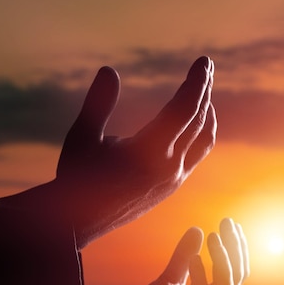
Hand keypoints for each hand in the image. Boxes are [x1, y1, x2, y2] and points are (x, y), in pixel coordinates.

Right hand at [56, 56, 215, 246]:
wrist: (77, 223)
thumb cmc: (75, 177)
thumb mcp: (82, 137)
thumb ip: (98, 103)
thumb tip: (109, 69)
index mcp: (148, 153)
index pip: (183, 110)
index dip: (196, 83)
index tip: (204, 61)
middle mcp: (168, 167)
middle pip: (198, 121)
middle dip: (204, 91)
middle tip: (206, 67)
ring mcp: (173, 180)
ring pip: (203, 141)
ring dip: (207, 114)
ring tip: (204, 94)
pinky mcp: (170, 188)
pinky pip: (196, 156)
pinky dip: (200, 134)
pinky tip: (193, 125)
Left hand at [109, 218, 249, 284]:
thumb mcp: (169, 278)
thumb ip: (183, 257)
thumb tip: (198, 229)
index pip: (238, 273)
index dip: (238, 248)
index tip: (231, 223)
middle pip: (237, 277)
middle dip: (234, 247)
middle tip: (226, 222)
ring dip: (221, 259)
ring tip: (212, 236)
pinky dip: (201, 276)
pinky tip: (194, 258)